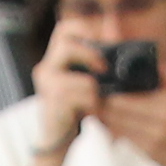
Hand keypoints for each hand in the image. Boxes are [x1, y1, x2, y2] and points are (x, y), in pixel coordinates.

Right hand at [31, 17, 108, 151]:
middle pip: (67, 45)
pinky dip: (94, 104)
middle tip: (104, 69)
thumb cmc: (74, 108)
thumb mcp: (84, 82)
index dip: (83, 27)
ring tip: (95, 100)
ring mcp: (47, 84)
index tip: (101, 39)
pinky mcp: (54, 101)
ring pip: (84, 79)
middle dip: (90, 56)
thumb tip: (119, 41)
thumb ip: (96, 63)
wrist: (57, 138)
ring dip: (96, 91)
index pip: (64, 29)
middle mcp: (46, 68)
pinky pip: (86, 97)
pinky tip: (90, 112)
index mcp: (54, 59)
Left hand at [92, 85, 165, 165]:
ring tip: (95, 109)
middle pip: (120, 108)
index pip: (130, 94)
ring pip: (117, 123)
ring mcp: (154, 137)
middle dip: (104, 103)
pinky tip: (105, 123)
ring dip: (104, 117)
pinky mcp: (147, 150)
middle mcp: (163, 120)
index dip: (112, 90)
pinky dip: (111, 129)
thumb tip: (153, 60)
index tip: (101, 85)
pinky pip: (122, 136)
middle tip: (92, 96)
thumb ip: (164, 80)